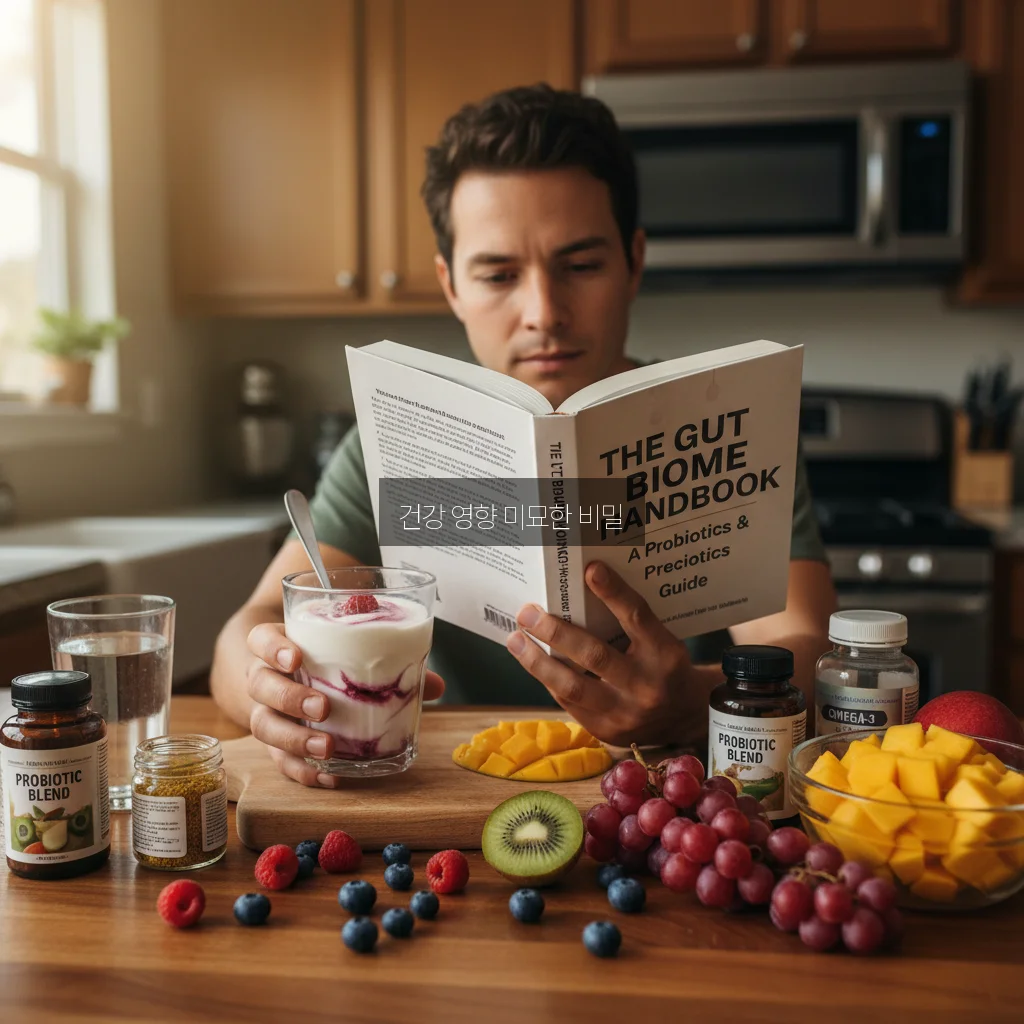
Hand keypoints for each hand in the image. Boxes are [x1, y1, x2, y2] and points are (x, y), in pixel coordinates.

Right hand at [245, 622, 444, 786]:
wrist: (287, 675)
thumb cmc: (324, 655)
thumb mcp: (349, 648)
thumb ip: (389, 658)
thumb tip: (436, 686)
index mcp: (277, 646)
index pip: (261, 640)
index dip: (272, 648)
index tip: (296, 658)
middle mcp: (263, 678)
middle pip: (260, 685)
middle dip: (289, 698)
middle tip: (323, 707)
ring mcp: (266, 711)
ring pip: (263, 726)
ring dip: (294, 739)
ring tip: (325, 748)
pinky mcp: (275, 743)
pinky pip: (279, 760)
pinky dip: (302, 771)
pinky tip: (328, 777)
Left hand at [504, 561, 697, 746]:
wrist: (683, 717)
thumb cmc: (664, 667)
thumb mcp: (661, 641)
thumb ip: (629, 622)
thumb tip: (583, 587)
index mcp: (665, 654)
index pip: (637, 618)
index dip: (614, 592)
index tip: (590, 570)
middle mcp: (646, 685)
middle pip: (595, 655)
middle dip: (555, 632)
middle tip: (528, 613)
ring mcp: (625, 713)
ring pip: (572, 686)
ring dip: (537, 662)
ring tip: (515, 640)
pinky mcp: (606, 732)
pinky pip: (568, 703)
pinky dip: (548, 679)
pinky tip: (532, 661)